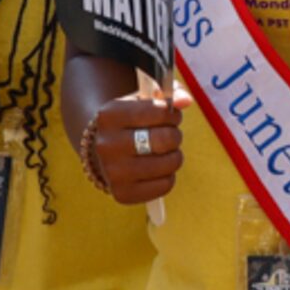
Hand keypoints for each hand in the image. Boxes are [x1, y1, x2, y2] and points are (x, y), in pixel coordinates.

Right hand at [85, 84, 184, 203]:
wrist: (104, 151)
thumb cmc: (132, 122)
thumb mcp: (144, 102)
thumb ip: (169, 95)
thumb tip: (185, 101)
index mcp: (109, 115)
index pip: (160, 111)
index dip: (172, 114)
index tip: (169, 116)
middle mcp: (106, 144)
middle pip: (165, 139)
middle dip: (175, 135)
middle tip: (168, 135)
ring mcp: (112, 171)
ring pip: (169, 163)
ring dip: (174, 156)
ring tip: (162, 152)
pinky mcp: (123, 193)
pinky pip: (165, 185)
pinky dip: (168, 176)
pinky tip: (155, 169)